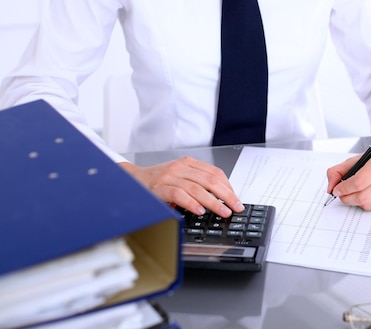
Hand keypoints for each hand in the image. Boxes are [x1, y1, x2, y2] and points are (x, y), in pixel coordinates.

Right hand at [119, 157, 243, 216]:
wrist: (131, 179)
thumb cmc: (158, 181)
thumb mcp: (180, 177)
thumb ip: (197, 183)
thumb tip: (221, 199)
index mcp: (188, 163)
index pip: (215, 172)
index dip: (228, 187)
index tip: (236, 199)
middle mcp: (180, 167)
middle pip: (210, 180)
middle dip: (226, 195)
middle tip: (235, 207)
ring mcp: (169, 176)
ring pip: (197, 188)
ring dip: (213, 202)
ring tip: (223, 211)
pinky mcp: (159, 187)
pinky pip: (179, 194)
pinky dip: (191, 203)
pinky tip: (200, 210)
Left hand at [325, 138, 370, 209]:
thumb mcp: (358, 158)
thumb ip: (338, 170)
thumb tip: (330, 188)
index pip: (358, 182)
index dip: (344, 188)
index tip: (336, 189)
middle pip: (363, 197)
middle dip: (347, 198)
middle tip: (341, 194)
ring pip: (369, 205)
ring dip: (356, 202)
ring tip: (352, 194)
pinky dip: (368, 202)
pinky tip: (367, 194)